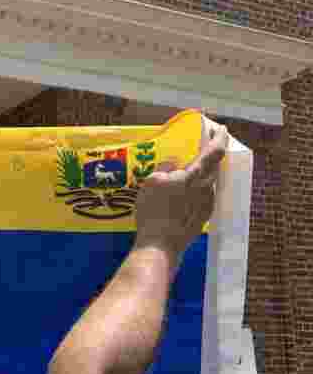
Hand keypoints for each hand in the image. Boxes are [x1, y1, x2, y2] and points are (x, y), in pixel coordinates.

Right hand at [133, 121, 228, 256]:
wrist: (160, 245)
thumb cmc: (154, 212)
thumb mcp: (152, 182)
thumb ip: (166, 168)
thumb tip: (174, 163)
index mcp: (195, 176)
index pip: (215, 151)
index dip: (220, 137)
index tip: (221, 128)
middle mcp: (207, 188)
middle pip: (214, 167)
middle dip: (210, 156)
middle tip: (201, 150)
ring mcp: (207, 204)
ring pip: (208, 183)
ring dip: (200, 177)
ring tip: (185, 178)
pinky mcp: (203, 217)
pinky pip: (202, 198)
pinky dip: (195, 193)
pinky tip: (181, 199)